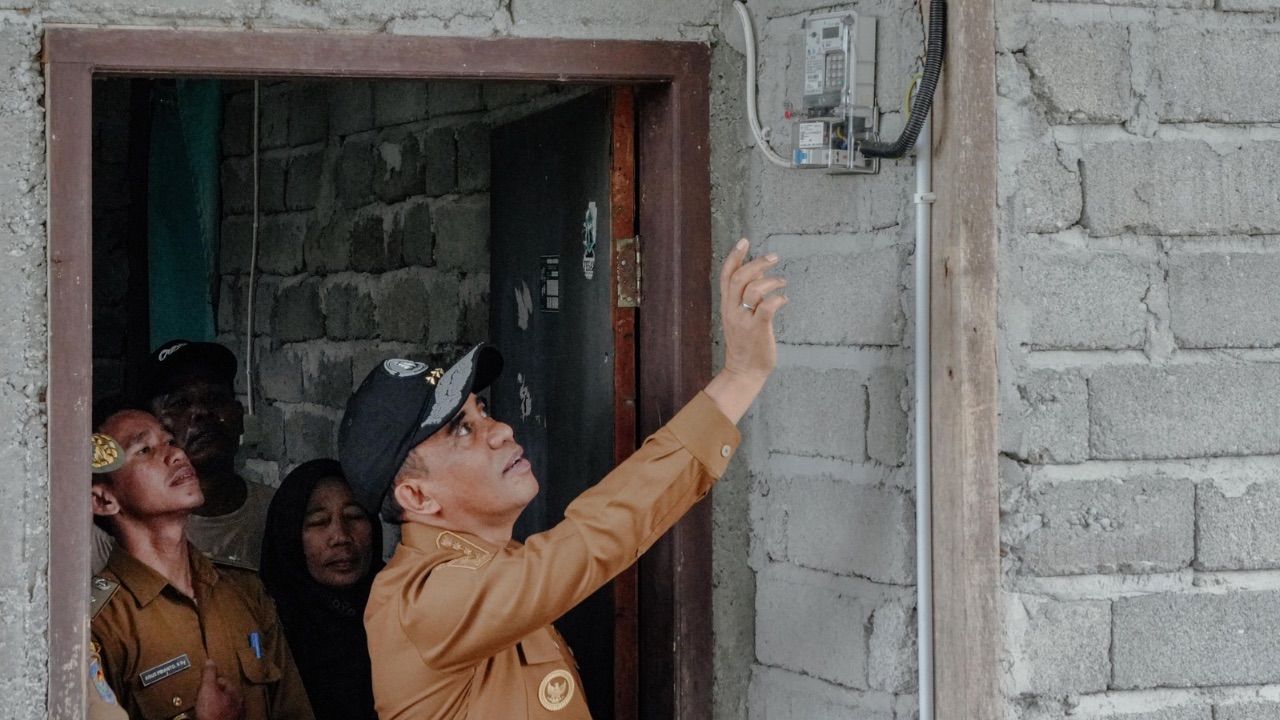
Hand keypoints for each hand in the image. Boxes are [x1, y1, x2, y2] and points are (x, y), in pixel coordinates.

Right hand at [194, 660, 245, 719]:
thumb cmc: (212, 713)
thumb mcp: (208, 689)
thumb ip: (209, 675)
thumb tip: (210, 661)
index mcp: (236, 694)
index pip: (224, 680)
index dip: (211, 680)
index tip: (203, 683)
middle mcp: (238, 705)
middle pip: (224, 694)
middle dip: (213, 693)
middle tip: (202, 694)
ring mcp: (234, 716)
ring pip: (223, 706)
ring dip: (214, 705)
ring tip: (204, 706)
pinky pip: (220, 716)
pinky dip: (214, 715)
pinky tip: (208, 716)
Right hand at [706, 238, 786, 422]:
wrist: (744, 371)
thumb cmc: (746, 343)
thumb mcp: (741, 316)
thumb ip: (747, 295)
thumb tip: (759, 272)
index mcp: (727, 305)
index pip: (726, 275)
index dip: (734, 256)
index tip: (744, 242)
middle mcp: (732, 310)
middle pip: (739, 277)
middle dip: (757, 263)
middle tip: (774, 257)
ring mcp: (744, 320)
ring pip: (753, 289)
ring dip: (771, 281)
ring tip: (783, 282)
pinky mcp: (757, 330)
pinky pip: (767, 307)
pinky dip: (778, 299)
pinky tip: (785, 299)